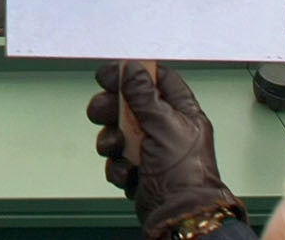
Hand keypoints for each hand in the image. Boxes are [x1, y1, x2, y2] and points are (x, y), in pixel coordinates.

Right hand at [84, 62, 243, 239]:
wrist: (179, 215)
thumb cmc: (185, 173)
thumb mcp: (163, 124)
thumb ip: (143, 94)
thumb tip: (131, 68)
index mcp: (183, 114)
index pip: (159, 81)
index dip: (134, 74)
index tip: (110, 74)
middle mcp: (168, 130)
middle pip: (131, 106)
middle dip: (112, 109)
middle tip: (100, 111)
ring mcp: (153, 151)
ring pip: (119, 133)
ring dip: (111, 140)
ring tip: (115, 149)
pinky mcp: (140, 171)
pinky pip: (117, 160)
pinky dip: (117, 166)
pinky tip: (127, 173)